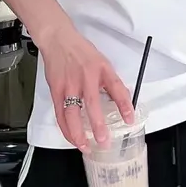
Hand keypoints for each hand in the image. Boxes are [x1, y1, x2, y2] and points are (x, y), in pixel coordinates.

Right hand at [37, 21, 133, 151]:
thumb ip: (110, 80)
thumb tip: (122, 100)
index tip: (129, 119)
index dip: (124, 104)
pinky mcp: (56, 90)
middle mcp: (85, 77)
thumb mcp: (101, 61)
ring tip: (86, 146)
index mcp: (101, 68)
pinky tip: (72, 137)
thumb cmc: (81, 51)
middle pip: (92, 104)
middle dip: (98, 125)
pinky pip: (60, 114)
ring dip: (78, 133)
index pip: (116, 87)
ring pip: (72, 114)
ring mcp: (69, 84)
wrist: (58, 40)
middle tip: (104, 141)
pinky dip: (65, 128)